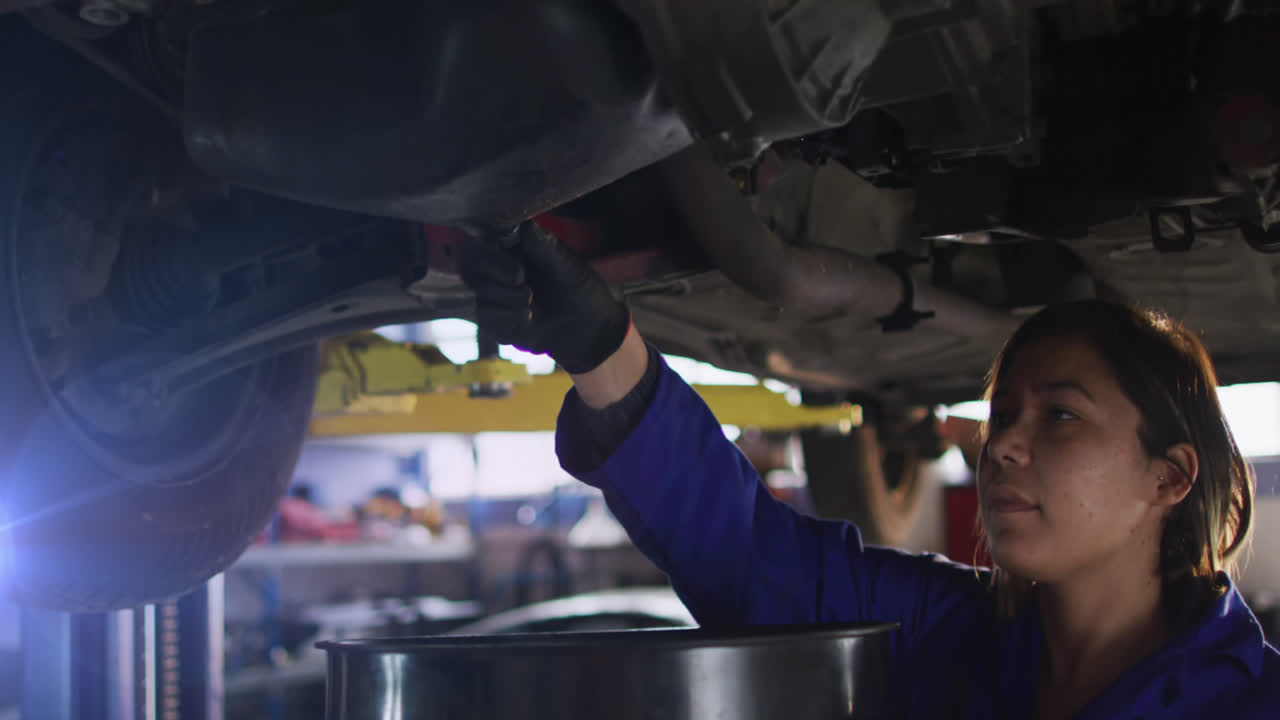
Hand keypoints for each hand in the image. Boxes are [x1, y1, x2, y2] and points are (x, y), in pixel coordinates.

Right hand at [459, 222, 630, 374]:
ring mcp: (494, 297)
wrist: (589, 327)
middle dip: (495, 270)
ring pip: (477, 293)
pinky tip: (527, 318)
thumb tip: (524, 224)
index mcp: (511, 248)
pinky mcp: (495, 322)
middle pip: (472, 265)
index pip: (484, 240)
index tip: (515, 258)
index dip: (493, 250)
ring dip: (504, 296)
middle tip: (520, 278)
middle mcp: (496, 270)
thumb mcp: (566, 264)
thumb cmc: (579, 287)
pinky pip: (485, 318)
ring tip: (530, 300)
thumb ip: (543, 245)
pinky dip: (505, 318)